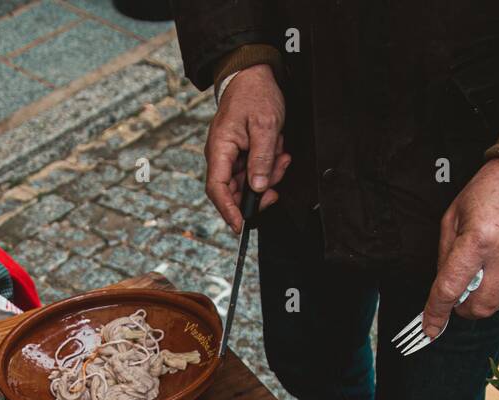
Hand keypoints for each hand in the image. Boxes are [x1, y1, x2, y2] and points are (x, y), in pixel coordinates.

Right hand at [205, 64, 290, 232]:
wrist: (253, 75)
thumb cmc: (255, 94)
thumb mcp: (264, 126)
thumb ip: (261, 159)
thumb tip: (257, 187)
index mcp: (219, 148)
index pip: (217, 189)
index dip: (228, 211)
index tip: (240, 225)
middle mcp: (221, 155)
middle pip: (234, 190)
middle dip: (258, 191)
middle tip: (276, 186)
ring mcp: (230, 155)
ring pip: (248, 182)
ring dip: (268, 176)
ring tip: (282, 157)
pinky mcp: (241, 153)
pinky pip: (254, 170)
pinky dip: (269, 167)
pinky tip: (279, 153)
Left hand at [422, 158, 498, 338]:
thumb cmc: (491, 189)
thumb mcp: (455, 214)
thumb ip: (445, 252)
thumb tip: (442, 286)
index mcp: (477, 240)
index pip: (450, 289)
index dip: (436, 314)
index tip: (430, 329)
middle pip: (480, 307)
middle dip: (464, 309)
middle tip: (460, 296)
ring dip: (487, 300)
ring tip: (485, 277)